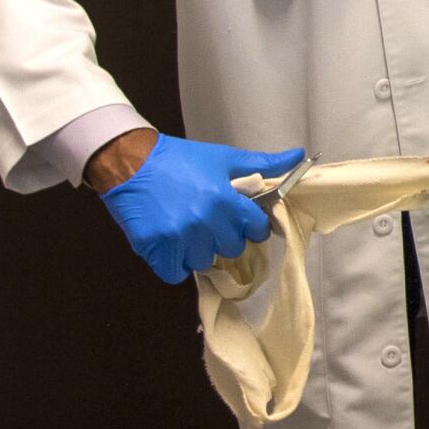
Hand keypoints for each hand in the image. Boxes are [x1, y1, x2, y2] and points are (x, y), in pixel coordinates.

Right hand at [98, 133, 305, 283]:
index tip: (242, 220)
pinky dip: (175, 264)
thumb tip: (299, 155)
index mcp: (224, 199)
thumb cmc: (180, 159)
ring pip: (204, 262)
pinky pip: (175, 273)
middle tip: (212, 222)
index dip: (252, 225)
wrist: (130, 161)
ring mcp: (178, 238)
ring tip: (190, 231)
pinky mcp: (153, 249)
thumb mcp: (224, 158)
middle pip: (232, 248)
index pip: (256, 229)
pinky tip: (173, 245)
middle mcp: (204, 222)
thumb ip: (263, 163)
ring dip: (200, 251)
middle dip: (226, 237)